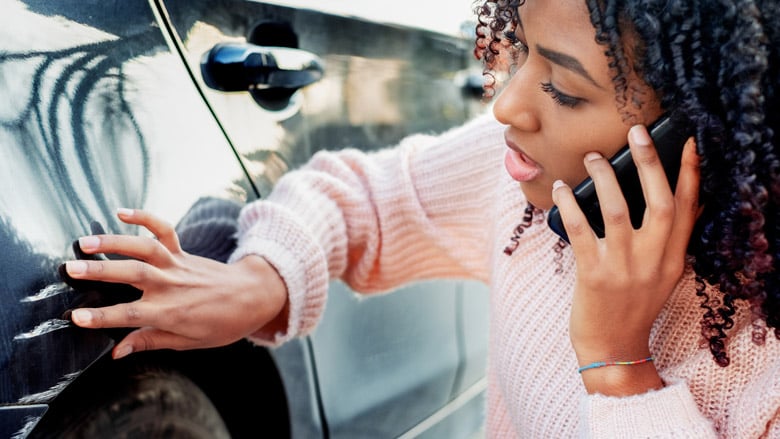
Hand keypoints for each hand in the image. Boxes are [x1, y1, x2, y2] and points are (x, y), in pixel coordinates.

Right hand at [65, 209, 288, 358]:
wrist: (253, 297)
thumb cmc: (222, 324)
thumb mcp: (189, 343)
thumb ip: (151, 342)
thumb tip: (117, 351)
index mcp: (171, 313)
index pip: (131, 316)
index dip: (102, 317)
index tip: (76, 316)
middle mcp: (171, 285)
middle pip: (132, 276)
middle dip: (100, 272)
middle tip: (70, 269)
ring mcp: (177, 265)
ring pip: (143, 249)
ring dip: (114, 242)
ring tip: (85, 242)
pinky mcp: (182, 252)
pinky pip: (164, 230)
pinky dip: (145, 217)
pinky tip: (121, 212)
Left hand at [551, 125, 699, 394]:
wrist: (612, 349)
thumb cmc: (633, 307)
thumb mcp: (664, 275)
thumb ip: (670, 241)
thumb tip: (682, 202)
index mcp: (673, 259)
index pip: (687, 209)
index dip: (690, 174)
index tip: (690, 142)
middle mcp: (653, 261)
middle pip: (658, 202)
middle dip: (649, 163)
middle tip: (636, 131)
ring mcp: (623, 268)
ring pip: (616, 210)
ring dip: (604, 177)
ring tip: (593, 157)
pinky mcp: (593, 275)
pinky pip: (580, 230)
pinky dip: (569, 205)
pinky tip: (561, 189)